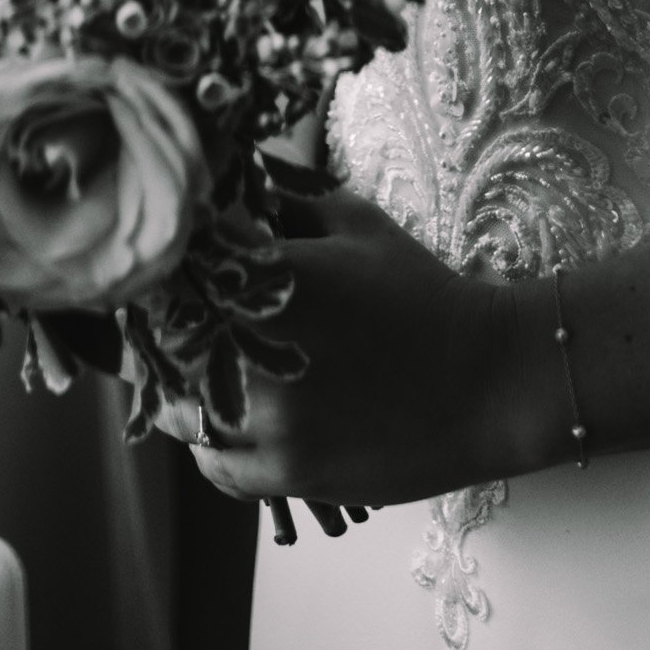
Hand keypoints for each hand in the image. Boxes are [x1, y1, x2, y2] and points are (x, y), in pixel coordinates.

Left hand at [164, 189, 556, 512]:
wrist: (489, 379)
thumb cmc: (422, 292)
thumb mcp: (356, 222)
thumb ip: (287, 195)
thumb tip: (234, 176)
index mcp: (272, 274)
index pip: (173, 269)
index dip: (160, 271)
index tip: (162, 271)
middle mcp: (261, 348)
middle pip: (165, 343)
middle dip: (163, 331)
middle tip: (167, 325)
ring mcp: (274, 418)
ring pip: (181, 409)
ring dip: (180, 391)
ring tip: (197, 376)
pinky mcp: (291, 473)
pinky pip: (216, 467)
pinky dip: (210, 445)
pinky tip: (226, 424)